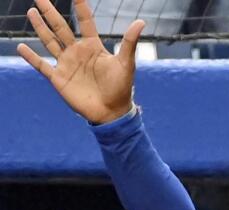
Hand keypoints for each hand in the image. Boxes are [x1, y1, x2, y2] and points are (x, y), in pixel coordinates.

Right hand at [18, 0, 140, 124]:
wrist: (112, 112)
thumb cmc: (121, 88)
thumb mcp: (126, 63)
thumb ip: (129, 42)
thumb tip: (141, 22)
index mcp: (93, 46)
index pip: (85, 22)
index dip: (80, 7)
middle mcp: (77, 52)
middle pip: (61, 27)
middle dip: (51, 12)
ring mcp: (66, 64)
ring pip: (49, 41)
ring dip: (40, 27)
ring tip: (32, 11)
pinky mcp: (58, 78)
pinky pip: (41, 65)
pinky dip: (31, 57)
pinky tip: (20, 47)